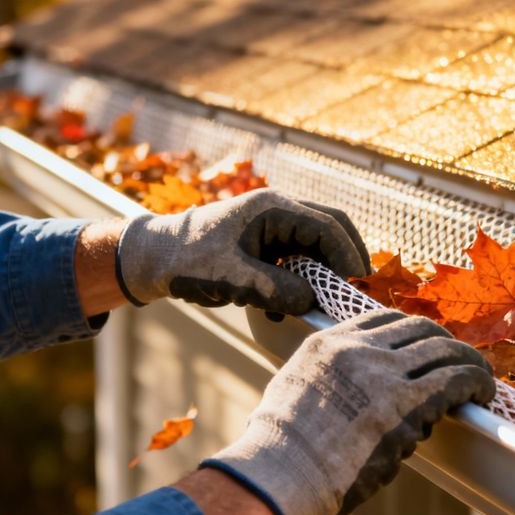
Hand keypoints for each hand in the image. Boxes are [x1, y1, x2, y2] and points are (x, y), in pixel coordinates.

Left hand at [116, 189, 370, 313]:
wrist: (155, 258)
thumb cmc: (188, 262)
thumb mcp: (233, 279)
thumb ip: (275, 289)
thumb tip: (312, 301)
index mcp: (272, 208)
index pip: (326, 226)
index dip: (347, 254)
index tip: (357, 283)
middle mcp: (277, 212)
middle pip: (328, 227)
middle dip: (345, 257)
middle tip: (358, 287)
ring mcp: (271, 226)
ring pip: (313, 245)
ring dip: (322, 271)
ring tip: (324, 300)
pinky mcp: (264, 244)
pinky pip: (295, 258)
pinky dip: (301, 280)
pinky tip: (290, 305)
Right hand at [200, 308, 495, 514]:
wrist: (279, 475)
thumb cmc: (279, 454)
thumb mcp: (292, 393)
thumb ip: (324, 381)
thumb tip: (348, 394)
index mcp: (328, 343)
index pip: (385, 320)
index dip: (415, 333)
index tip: (428, 349)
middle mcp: (358, 349)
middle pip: (421, 329)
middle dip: (447, 345)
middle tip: (461, 365)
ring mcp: (384, 372)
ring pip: (445, 350)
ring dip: (469, 364)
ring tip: (481, 382)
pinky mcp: (407, 403)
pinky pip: (456, 379)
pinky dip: (477, 383)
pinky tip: (483, 396)